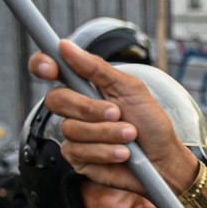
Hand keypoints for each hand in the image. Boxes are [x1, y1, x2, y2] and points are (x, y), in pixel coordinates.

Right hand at [28, 41, 199, 194]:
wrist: (163, 161)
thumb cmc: (151, 124)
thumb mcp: (131, 89)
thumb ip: (98, 68)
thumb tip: (66, 46)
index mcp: (85, 86)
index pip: (52, 69)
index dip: (43, 65)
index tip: (50, 68)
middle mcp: (76, 109)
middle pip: (56, 99)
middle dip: (89, 108)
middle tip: (117, 113)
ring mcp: (75, 134)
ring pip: (71, 128)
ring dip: (106, 132)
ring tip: (130, 135)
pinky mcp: (78, 158)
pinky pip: (78, 151)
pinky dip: (105, 151)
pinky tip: (123, 153)